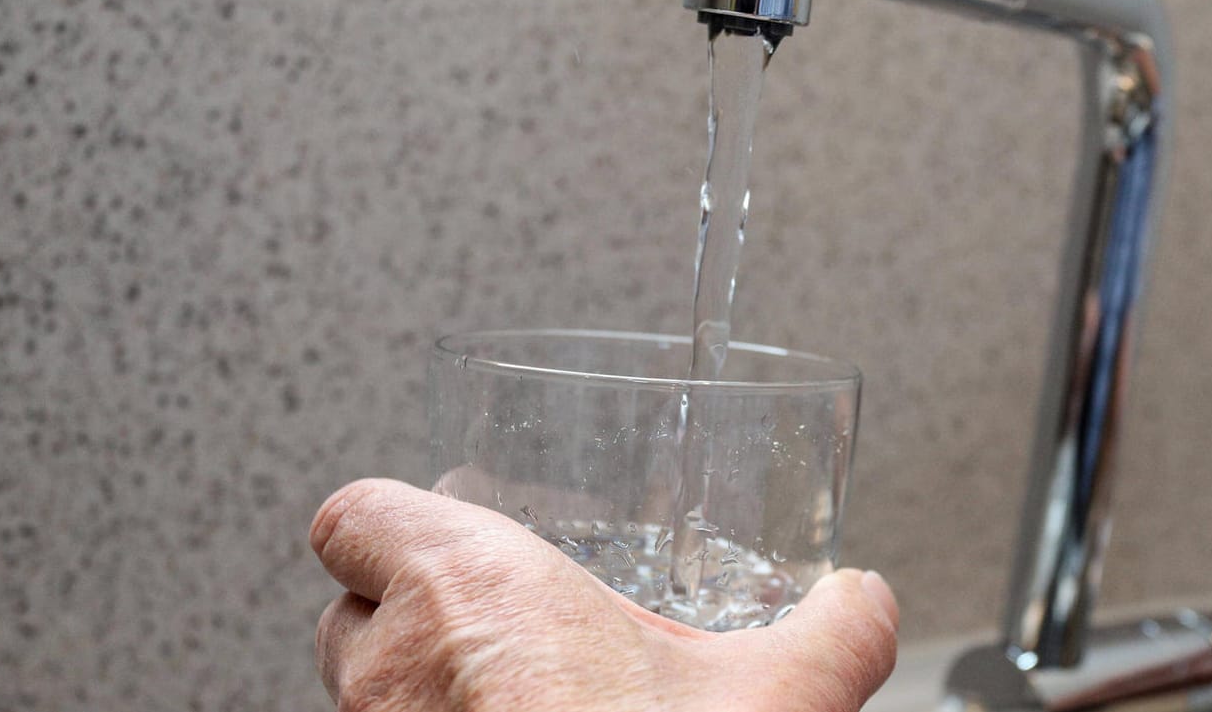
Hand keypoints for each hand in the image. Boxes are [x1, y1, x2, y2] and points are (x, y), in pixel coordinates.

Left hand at [311, 478, 898, 710]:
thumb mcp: (781, 694)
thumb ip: (835, 629)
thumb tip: (865, 601)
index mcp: (467, 593)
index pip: (353, 518)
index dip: (390, 524)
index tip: (444, 535)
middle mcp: (395, 676)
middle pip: (346, 613)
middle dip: (407, 616)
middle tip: (492, 631)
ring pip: (359, 698)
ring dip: (418, 692)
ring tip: (506, 700)